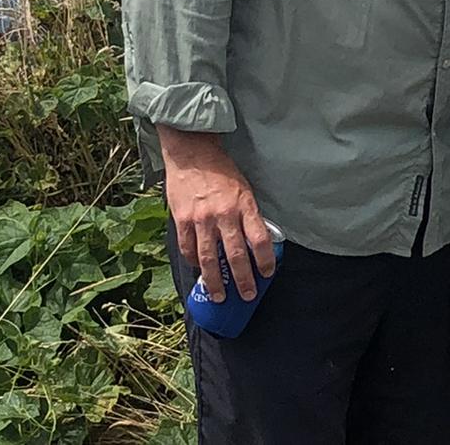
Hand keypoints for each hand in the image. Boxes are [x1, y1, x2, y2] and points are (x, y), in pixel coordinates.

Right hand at [159, 126, 276, 301]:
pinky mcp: (182, 220)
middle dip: (243, 280)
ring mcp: (201, 219)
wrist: (192, 153)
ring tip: (220, 296)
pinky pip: (188, 249)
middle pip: (235, 255)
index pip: (259, 240)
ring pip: (209, 259)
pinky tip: (198, 271)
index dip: (265, 261)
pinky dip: (193, 263)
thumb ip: (248, 214)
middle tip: (246, 295)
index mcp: (244, 205)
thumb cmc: (222, 170)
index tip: (267, 274)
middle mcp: (224, 214)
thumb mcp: (244, 188)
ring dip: (215, 282)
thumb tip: (254, 241)